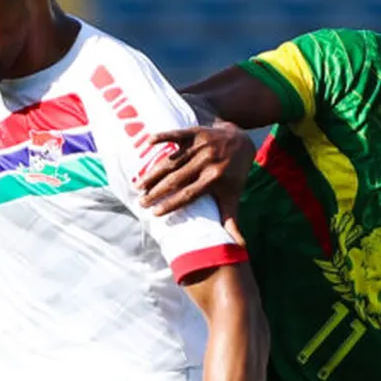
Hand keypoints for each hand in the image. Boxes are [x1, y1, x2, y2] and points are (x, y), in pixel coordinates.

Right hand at [139, 123, 255, 217]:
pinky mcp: (196, 132)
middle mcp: (207, 162)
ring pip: (173, 160)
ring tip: (138, 186)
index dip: (171, 204)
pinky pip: (177, 134)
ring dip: (154, 172)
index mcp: (215, 179)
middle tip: (141, 202)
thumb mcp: (233, 196)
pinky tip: (148, 143)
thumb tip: (239, 248)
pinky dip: (163, 137)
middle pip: (177, 179)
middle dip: (157, 192)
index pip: (189, 195)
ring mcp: (201, 145)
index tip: (155, 214)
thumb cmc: (234, 175)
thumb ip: (231, 222)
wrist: (242, 141)